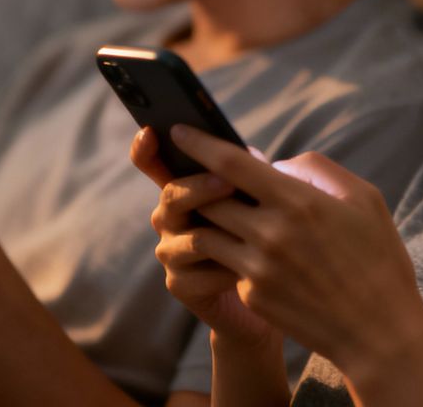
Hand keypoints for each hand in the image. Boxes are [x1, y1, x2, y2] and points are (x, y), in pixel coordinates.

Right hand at [131, 128, 280, 347]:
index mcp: (187, 188)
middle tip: (228, 182)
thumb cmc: (268, 237)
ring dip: (216, 231)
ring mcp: (172, 251)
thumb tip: (251, 156)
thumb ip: (255, 175)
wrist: (275, 291)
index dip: (147, 149)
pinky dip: (224, 271)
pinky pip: (196, 274)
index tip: (150, 132)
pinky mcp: (181, 285)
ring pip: (184, 236)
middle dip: (198, 187)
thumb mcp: (266, 199)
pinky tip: (247, 272)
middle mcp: (172, 217)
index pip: (156, 163)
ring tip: (247, 229)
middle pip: (171, 195)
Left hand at [161, 125, 422, 378]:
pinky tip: (251, 255)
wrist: (379, 332)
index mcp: (298, 202)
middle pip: (208, 198)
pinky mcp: (254, 296)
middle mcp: (270, 234)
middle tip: (200, 176)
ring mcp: (258, 269)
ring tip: (221, 214)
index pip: (230, 163)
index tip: (179, 130)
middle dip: (200, 185)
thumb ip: (317, 169)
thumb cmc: (379, 258)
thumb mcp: (364, 199)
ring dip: (209, 221)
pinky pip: (228, 265)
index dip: (199, 143)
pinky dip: (232, 254)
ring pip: (207, 234)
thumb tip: (275, 165)